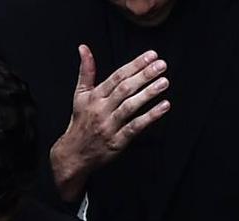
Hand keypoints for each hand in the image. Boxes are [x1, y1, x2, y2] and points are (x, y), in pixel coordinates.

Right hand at [50, 45, 170, 201]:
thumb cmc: (80, 122)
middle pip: (125, 89)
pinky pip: (135, 126)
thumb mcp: (80, 95)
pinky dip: (150, 116)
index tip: (150, 56)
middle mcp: (101, 109)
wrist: (73, 154)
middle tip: (161, 65)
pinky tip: (164, 106)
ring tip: (164, 82)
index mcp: (94, 96)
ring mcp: (109, 125)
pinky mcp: (117, 141)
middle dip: (144, 75)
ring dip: (149, 93)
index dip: (135, 65)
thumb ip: (86, 71)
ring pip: (130, 106)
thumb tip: (84, 48)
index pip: (117, 76)